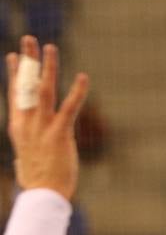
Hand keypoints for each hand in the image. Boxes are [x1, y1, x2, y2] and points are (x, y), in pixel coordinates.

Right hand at [5, 36, 88, 199]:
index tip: (12, 56)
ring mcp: (42, 127)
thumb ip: (27, 144)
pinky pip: (69, 108)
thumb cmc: (37, 179)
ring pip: (44, 90)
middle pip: (25, 85)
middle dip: (27, 61)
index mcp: (18, 126)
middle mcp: (27, 123)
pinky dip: (77, 92)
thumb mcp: (26, 155)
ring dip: (48, 67)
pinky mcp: (59, 134)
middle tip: (29, 40)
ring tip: (51, 48)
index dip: (14, 74)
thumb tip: (25, 148)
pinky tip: (84, 77)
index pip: (14, 94)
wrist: (42, 195)